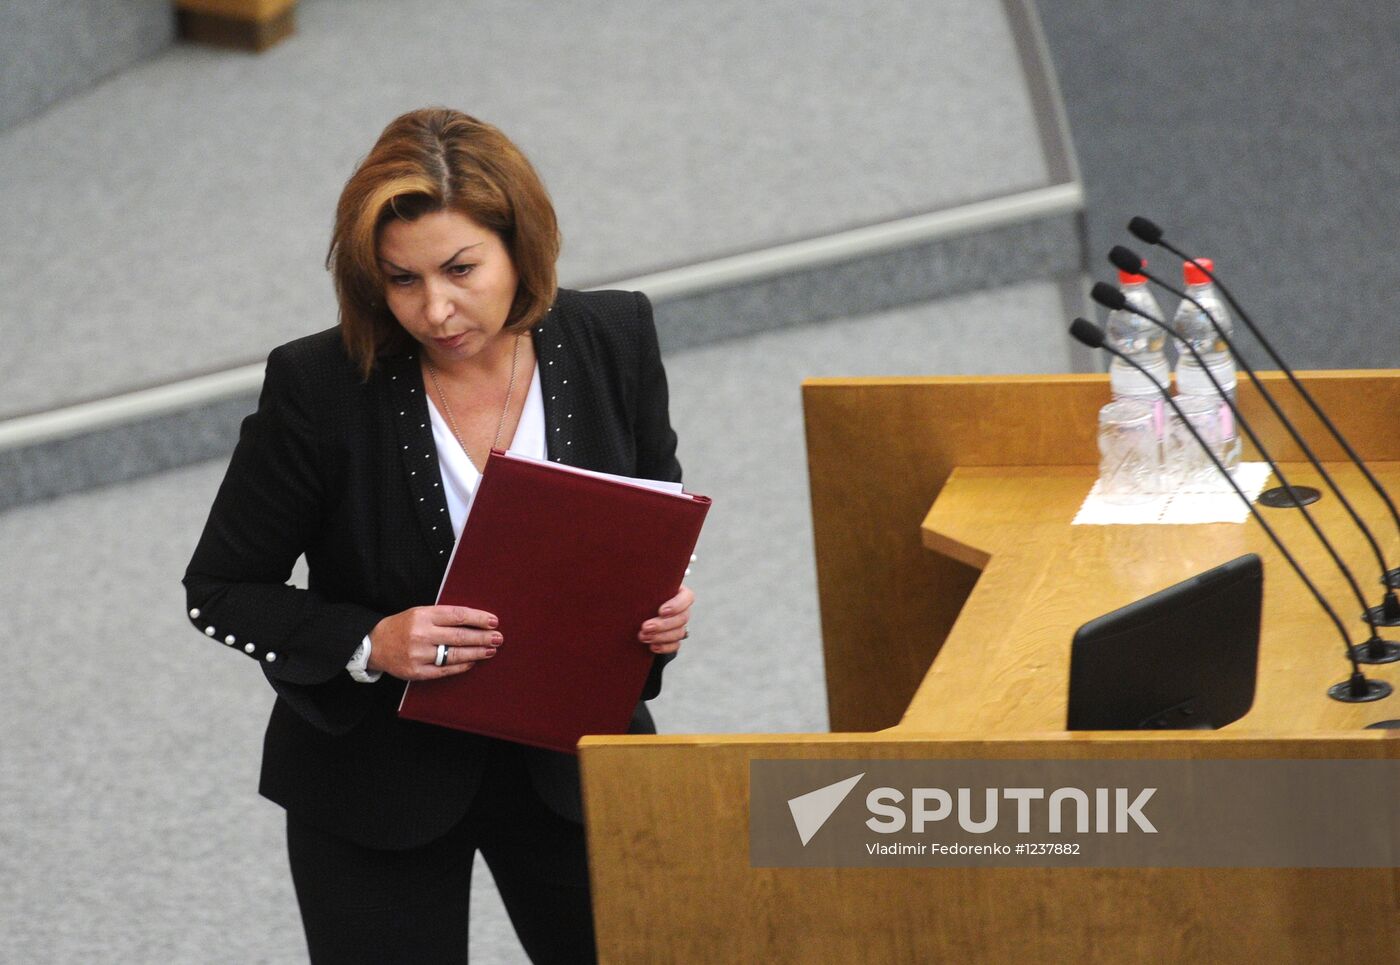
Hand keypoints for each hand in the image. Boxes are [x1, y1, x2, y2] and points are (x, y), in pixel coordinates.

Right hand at [368, 605, 500, 679]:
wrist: (375, 644)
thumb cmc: (403, 626)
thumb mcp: (420, 613)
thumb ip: (444, 616)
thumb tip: (475, 620)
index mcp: (423, 615)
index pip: (458, 616)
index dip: (478, 618)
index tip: (494, 621)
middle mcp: (421, 634)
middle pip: (460, 636)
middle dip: (482, 637)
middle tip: (499, 638)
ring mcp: (419, 654)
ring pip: (454, 654)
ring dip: (476, 653)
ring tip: (491, 650)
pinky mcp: (417, 671)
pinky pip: (445, 670)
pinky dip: (461, 666)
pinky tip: (473, 662)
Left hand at [638, 585, 692, 654]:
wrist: (634, 610)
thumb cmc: (638, 593)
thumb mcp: (642, 587)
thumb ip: (643, 586)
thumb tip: (636, 582)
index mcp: (678, 592)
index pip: (687, 598)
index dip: (676, 606)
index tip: (661, 611)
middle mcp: (682, 608)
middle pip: (682, 618)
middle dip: (663, 625)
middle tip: (645, 627)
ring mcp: (680, 625)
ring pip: (679, 633)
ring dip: (660, 637)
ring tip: (643, 636)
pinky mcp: (674, 638)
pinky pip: (675, 645)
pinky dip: (664, 647)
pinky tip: (652, 647)